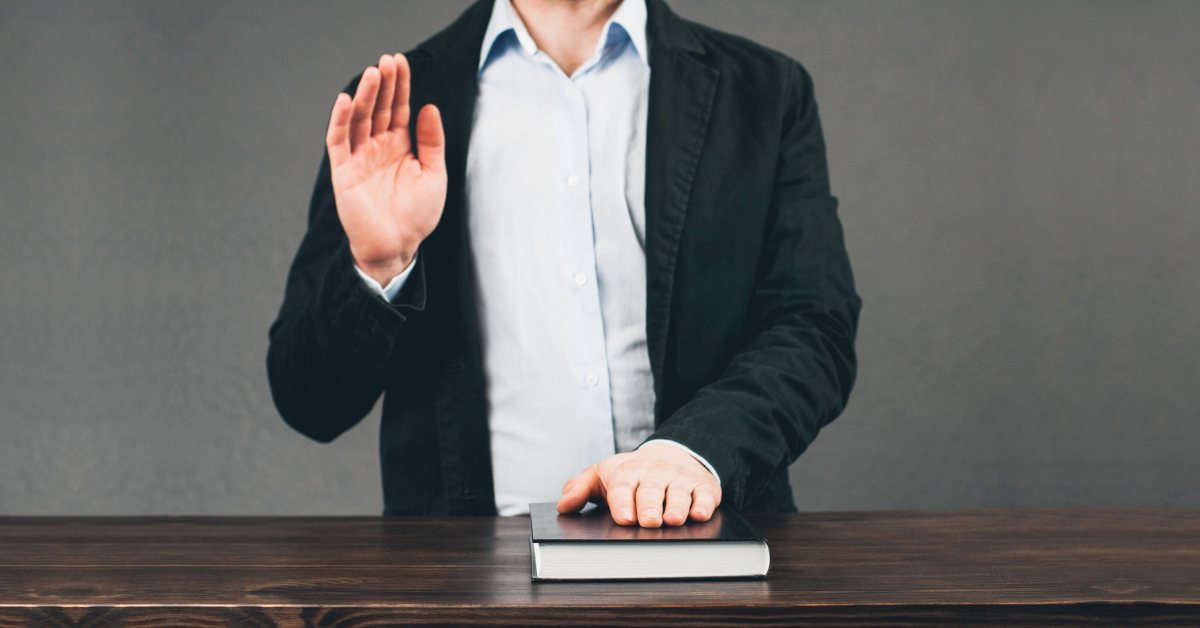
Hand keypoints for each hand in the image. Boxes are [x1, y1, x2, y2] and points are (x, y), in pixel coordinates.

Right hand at [326, 54, 446, 284]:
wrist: (397, 247)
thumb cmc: (417, 216)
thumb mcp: (434, 174)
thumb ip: (431, 141)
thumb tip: (429, 107)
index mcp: (399, 146)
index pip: (397, 108)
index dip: (400, 85)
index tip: (401, 62)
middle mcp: (377, 147)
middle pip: (377, 108)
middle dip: (383, 84)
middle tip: (387, 61)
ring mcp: (359, 157)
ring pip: (358, 119)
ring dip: (364, 96)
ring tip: (372, 74)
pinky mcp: (343, 172)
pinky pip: (338, 141)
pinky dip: (340, 121)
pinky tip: (345, 100)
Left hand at [557, 442, 721, 527]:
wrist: (672, 452)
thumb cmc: (632, 471)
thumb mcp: (603, 474)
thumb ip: (580, 488)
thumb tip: (563, 505)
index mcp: (627, 473)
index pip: (623, 487)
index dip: (623, 502)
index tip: (624, 518)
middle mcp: (654, 474)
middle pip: (651, 491)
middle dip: (650, 507)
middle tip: (648, 522)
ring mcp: (679, 480)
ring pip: (679, 493)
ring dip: (676, 507)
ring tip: (673, 519)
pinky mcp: (702, 486)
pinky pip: (704, 495)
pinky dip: (704, 505)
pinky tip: (700, 514)